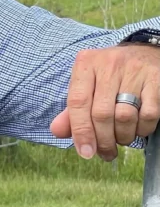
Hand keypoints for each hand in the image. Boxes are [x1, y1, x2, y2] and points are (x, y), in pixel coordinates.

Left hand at [49, 44, 159, 160]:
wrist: (146, 54)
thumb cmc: (111, 75)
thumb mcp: (88, 85)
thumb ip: (72, 110)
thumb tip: (56, 131)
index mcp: (86, 64)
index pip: (78, 102)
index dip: (80, 130)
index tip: (85, 152)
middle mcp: (108, 64)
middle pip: (101, 113)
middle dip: (103, 140)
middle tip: (106, 153)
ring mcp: (134, 70)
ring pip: (125, 116)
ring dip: (123, 136)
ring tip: (122, 138)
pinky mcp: (156, 80)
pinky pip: (148, 115)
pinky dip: (142, 129)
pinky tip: (138, 128)